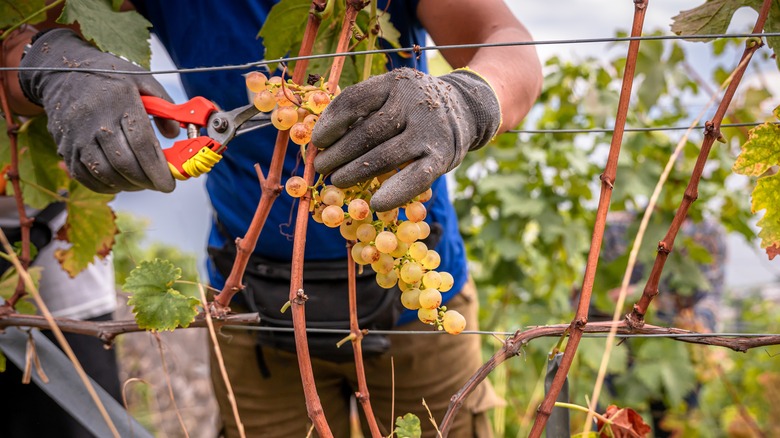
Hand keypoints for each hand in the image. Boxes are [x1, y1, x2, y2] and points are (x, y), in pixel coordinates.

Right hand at [19, 29, 178, 192]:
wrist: (60, 71)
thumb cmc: (109, 76)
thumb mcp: (142, 80)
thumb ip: (165, 105)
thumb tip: (174, 134)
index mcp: (120, 101)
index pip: (142, 143)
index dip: (157, 168)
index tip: (169, 183)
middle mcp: (95, 119)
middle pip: (124, 162)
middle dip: (146, 181)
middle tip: (158, 185)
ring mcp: (77, 135)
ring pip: (104, 173)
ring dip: (128, 185)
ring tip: (142, 184)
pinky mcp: (64, 146)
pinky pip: (84, 176)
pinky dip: (104, 186)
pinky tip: (119, 182)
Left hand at [312, 67, 500, 210]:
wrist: (466, 108)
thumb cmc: (414, 106)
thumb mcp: (392, 94)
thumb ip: (363, 109)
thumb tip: (321, 141)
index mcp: (395, 83)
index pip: (355, 100)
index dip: (331, 122)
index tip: (316, 141)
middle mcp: (413, 103)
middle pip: (367, 131)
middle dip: (339, 153)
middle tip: (322, 168)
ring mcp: (429, 131)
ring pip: (385, 156)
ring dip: (356, 172)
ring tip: (337, 182)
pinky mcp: (442, 157)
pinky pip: (415, 178)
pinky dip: (394, 192)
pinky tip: (376, 204)